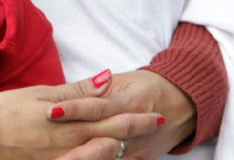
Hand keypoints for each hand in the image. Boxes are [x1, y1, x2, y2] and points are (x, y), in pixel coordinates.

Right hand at [0, 73, 162, 159]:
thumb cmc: (9, 110)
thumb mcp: (43, 94)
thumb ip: (77, 91)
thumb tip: (106, 79)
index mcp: (72, 124)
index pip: (112, 120)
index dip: (135, 117)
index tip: (153, 112)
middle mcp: (73, 146)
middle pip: (113, 141)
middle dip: (136, 132)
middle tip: (156, 124)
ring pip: (103, 159)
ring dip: (121, 150)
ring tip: (138, 142)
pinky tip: (107, 155)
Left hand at [45, 70, 195, 159]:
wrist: (184, 103)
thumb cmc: (146, 87)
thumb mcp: (122, 81)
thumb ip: (95, 88)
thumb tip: (66, 92)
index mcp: (128, 102)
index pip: (96, 107)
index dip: (74, 109)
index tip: (50, 111)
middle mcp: (134, 127)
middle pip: (101, 138)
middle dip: (75, 146)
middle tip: (49, 149)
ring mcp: (138, 148)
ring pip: (109, 158)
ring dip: (87, 159)